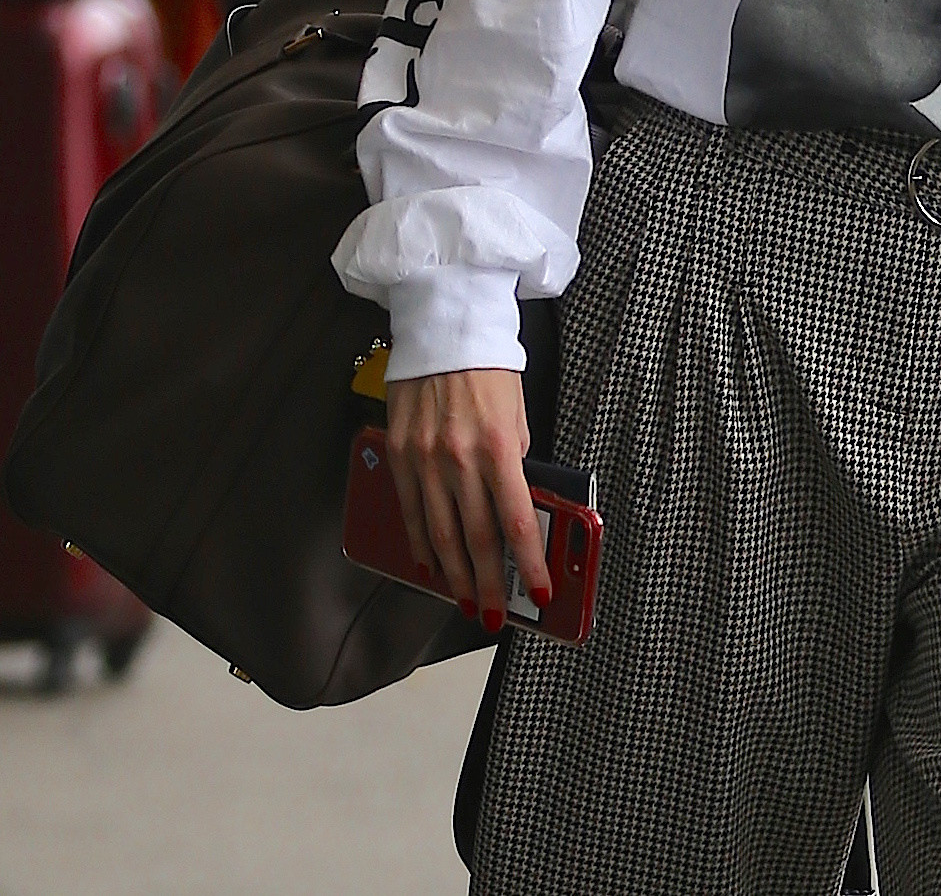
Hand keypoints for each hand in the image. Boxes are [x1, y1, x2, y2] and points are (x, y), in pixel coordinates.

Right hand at [385, 369, 551, 629]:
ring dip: (454, 574)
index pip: (516, 521)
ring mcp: (425, 459)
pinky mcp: (400, 453)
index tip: (540, 591)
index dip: (530, 563)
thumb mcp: (516, 410)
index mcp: (496, 447)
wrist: (443, 326)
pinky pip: (410, 509)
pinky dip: (419, 542)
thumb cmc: (487, 365)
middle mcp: (459, 459)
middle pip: (476, 538)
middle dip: (488, 583)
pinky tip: (429, 563)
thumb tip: (514, 498)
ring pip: (439, 534)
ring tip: (464, 599)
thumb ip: (514, 456)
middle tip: (493, 613)